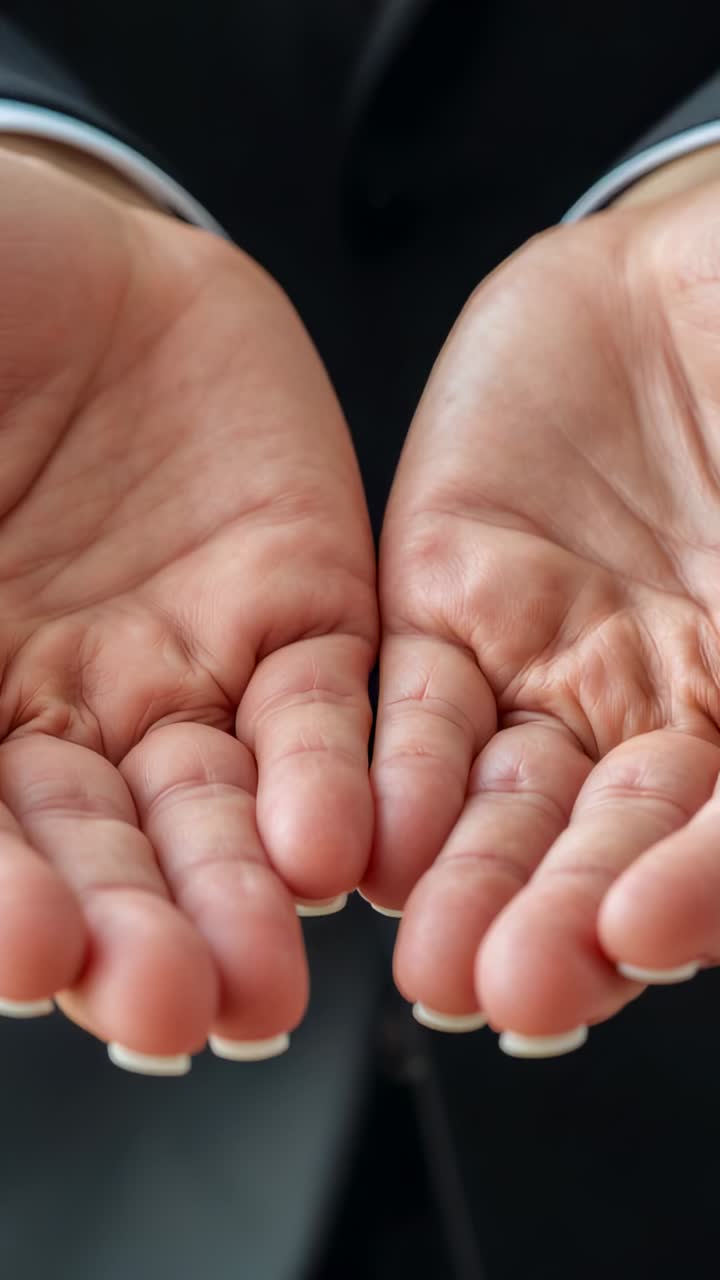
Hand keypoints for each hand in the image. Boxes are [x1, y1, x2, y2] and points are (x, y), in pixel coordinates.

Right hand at [0, 145, 375, 1068]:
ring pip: (216, 810)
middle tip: (170, 1012)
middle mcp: (63, 718)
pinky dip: (329, 783)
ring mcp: (183, 671)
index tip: (28, 960)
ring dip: (237, 897)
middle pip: (101, 854)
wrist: (69, 251)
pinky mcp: (303, 616)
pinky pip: (323, 717)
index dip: (4, 902)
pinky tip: (332, 852)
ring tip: (260, 981)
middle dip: (135, 932)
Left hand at [370, 177, 719, 1051]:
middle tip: (514, 990)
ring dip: (468, 880)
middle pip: (603, 844)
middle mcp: (653, 717)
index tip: (644, 936)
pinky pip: (411, 710)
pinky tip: (370, 846)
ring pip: (501, 799)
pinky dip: (395, 776)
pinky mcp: (444, 610)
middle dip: (560, 915)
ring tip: (438, 960)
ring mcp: (546, 669)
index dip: (693, 887)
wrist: (680, 276)